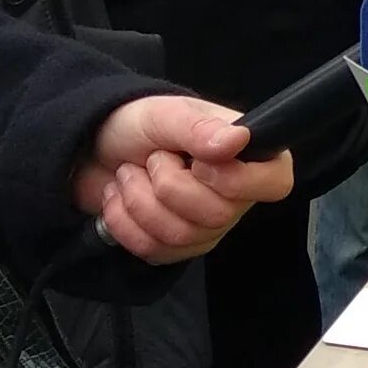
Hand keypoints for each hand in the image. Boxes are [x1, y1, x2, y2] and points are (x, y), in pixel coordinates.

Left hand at [72, 96, 293, 263]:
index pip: (276, 182)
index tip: (199, 164)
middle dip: (167, 187)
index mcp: (244, 155)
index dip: (238, 182)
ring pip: (182, 237)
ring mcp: (205, 225)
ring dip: (140, 201)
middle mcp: (234, 194)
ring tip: (129, 174)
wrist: (92, 149)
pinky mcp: (174, 248)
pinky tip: (120, 199)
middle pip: (217, 216)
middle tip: (152, 159)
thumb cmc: (136, 124)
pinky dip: (125, 223)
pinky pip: (156, 252)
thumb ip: (199, 129)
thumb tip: (238, 141)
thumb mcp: (164, 115)